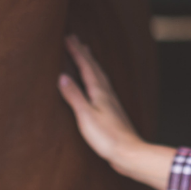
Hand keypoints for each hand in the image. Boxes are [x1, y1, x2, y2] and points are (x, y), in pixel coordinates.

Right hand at [58, 36, 175, 189]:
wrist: (128, 152)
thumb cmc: (107, 137)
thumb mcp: (85, 116)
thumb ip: (74, 96)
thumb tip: (62, 76)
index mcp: (99, 91)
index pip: (86, 66)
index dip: (76, 51)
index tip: (67, 37)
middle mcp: (106, 91)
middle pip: (94, 66)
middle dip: (83, 52)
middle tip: (75, 38)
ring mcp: (110, 100)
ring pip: (99, 74)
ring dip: (91, 61)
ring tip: (86, 52)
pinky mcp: (111, 109)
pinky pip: (102, 84)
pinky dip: (96, 75)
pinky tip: (97, 82)